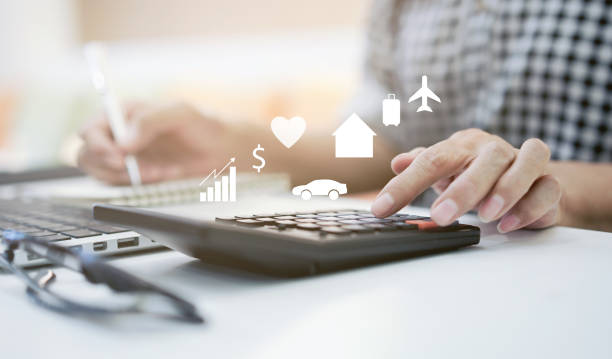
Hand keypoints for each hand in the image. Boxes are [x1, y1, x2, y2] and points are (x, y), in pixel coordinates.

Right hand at [78, 102, 233, 183]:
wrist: (220, 150)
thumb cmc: (202, 125)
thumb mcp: (181, 114)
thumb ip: (151, 121)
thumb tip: (124, 141)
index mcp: (123, 113)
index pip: (90, 129)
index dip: (98, 145)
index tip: (120, 157)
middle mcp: (118, 134)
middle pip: (86, 153)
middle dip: (106, 165)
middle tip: (133, 169)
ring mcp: (125, 156)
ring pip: (99, 172)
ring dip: (123, 177)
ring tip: (154, 171)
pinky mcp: (134, 174)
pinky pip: (120, 185)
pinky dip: (137, 185)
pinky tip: (160, 174)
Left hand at [371, 128, 562, 232]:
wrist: (528, 179)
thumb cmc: (478, 174)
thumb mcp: (446, 170)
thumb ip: (422, 165)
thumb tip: (397, 162)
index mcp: (463, 146)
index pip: (432, 160)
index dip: (404, 185)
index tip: (382, 209)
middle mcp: (495, 150)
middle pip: (483, 160)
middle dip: (462, 190)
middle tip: (440, 216)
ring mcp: (526, 163)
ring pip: (524, 163)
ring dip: (505, 190)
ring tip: (485, 216)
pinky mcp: (550, 183)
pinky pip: (548, 188)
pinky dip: (530, 206)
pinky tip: (510, 223)